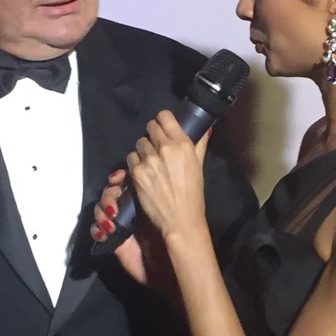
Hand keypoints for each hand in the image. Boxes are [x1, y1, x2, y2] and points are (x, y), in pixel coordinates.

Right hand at [91, 170, 180, 300]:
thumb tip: (173, 159)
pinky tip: (105, 233)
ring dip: (102, 211)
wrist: (174, 268)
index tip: (120, 177)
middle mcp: (133, 207)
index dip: (120, 175)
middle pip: (111, 190)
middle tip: (115, 204)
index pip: (127, 178)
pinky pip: (96, 229)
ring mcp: (121, 223)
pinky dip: (97, 229)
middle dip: (109, 194)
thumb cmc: (179, 237)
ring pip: (101, 207)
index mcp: (147, 196)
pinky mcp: (112, 240)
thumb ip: (170, 180)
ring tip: (111, 221)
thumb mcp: (180, 203)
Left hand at [126, 112, 207, 240]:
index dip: (163, 120)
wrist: (179, 219)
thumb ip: (199, 144)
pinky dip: (136, 163)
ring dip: (143, 149)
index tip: (163, 126)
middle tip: (156, 145)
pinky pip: (131, 158)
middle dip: (153, 134)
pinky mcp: (136, 172)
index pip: (164, 117)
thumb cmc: (193, 194)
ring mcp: (148, 160)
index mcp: (182, 144)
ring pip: (139, 143)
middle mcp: (164, 148)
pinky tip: (143, 172)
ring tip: (150, 161)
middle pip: (150, 127)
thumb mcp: (199, 165)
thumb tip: (204, 128)